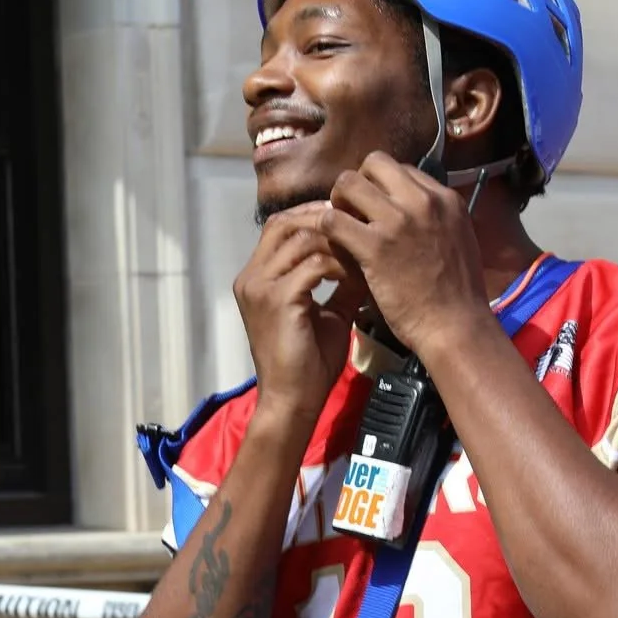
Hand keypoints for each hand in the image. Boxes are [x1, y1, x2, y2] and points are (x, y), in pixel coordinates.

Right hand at [233, 205, 369, 428]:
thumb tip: (366, 261)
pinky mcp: (277, 300)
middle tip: (357, 227)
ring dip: (336, 243)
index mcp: (256, 278)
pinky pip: (313, 265)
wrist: (293, 400)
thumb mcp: (327, 314)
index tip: (348, 222)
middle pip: (285, 223)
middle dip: (324, 219)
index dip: (313, 217)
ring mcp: (260, 287)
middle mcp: (251, 277)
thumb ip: (340, 286)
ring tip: (362, 254)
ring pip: (301, 239)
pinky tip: (355, 277)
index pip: (280, 226)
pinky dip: (338, 266)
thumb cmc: (308, 364)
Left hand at [322, 153, 491, 356]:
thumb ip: (435, 219)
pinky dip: (327, 230)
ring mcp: (398, 221)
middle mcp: (423, 201)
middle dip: (359, 183)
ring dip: (339, 202)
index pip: (402, 169)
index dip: (383, 186)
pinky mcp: (375, 246)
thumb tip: (409, 211)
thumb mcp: (457, 239)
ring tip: (341, 226)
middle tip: (353, 211)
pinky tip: (334, 246)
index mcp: (445, 198)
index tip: (375, 208)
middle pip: (374, 163)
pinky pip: (333, 220)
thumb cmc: (458, 294)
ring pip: (348, 183)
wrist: (456, 325)